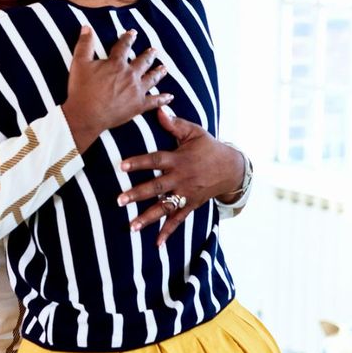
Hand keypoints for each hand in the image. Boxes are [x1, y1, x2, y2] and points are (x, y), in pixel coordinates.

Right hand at [63, 27, 172, 151]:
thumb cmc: (81, 90)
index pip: (124, 46)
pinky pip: (154, 101)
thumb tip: (87, 27)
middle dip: (149, 54)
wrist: (86, 115)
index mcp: (116, 64)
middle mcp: (130, 75)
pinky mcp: (138, 106)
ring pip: (152, 78)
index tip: (133, 33)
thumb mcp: (79, 63)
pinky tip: (170, 96)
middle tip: (154, 50)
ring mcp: (136, 90)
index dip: (128, 38)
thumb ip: (84, 44)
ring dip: (158, 72)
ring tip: (164, 68)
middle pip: (143, 61)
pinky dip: (163, 98)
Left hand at [115, 108, 246, 245]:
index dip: (139, 162)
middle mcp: (181, 178)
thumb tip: (160, 108)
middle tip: (119, 200)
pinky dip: (168, 232)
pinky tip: (156, 244)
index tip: (122, 166)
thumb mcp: (195, 132)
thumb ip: (175, 124)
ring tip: (131, 227)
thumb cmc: (209, 147)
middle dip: (137, 194)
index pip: (155, 160)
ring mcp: (186, 194)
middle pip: (156, 187)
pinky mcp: (191, 205)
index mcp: (179, 159)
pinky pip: (178, 220)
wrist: (232, 168)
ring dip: (148, 218)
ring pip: (165, 207)